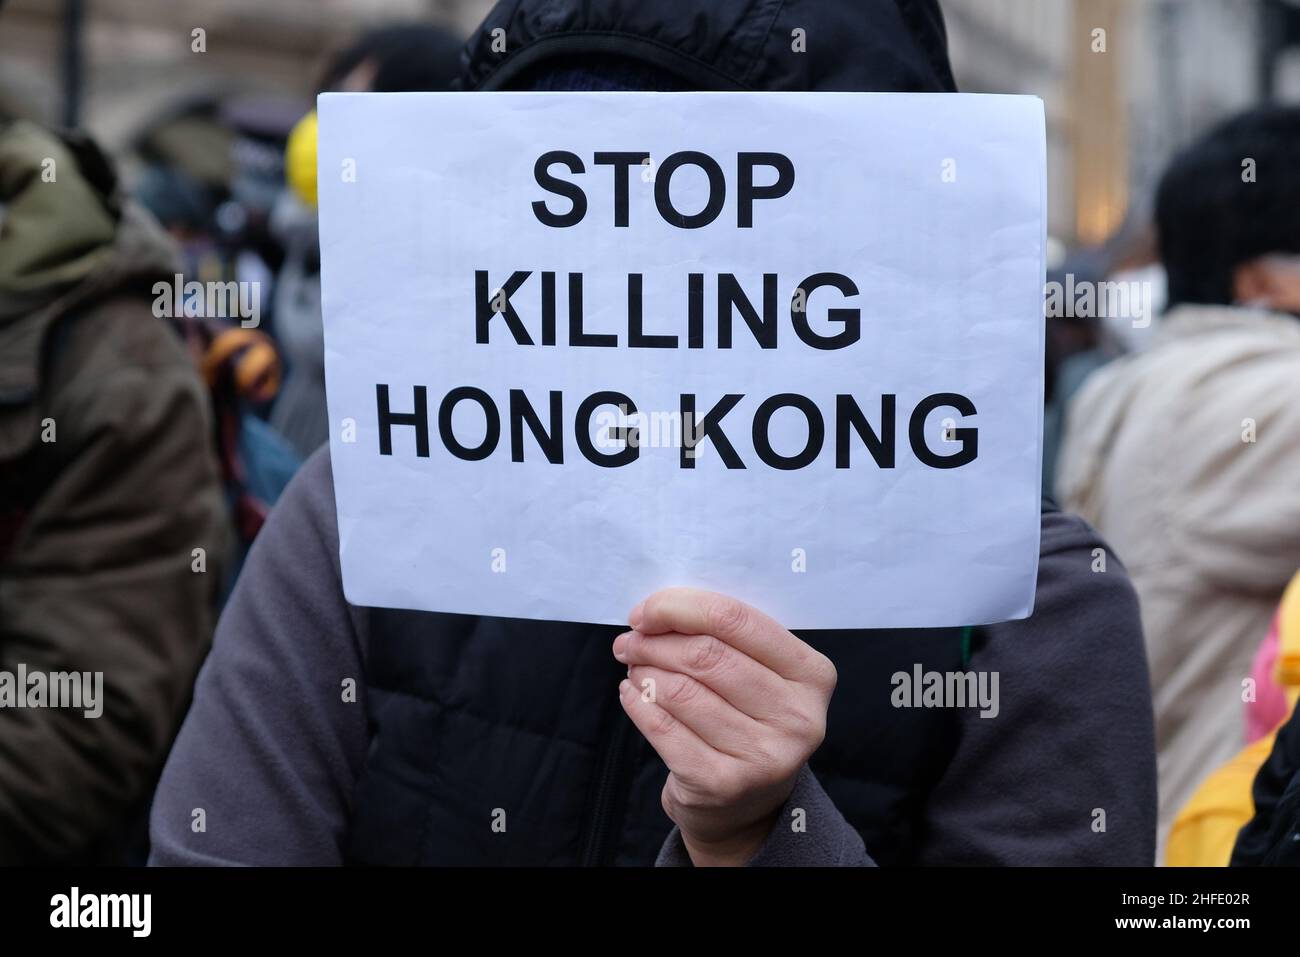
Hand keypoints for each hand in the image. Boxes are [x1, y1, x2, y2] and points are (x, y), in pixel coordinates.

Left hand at [613, 588, 836, 865]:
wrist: (748, 805)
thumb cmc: (747, 717)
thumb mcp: (757, 672)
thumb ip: (722, 636)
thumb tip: (655, 611)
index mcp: (812, 673)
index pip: (736, 619)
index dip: (679, 607)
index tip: (645, 611)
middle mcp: (797, 717)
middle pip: (705, 655)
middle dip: (654, 641)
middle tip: (629, 642)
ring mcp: (763, 756)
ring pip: (680, 691)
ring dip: (644, 671)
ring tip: (635, 667)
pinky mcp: (724, 784)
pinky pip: (663, 729)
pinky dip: (638, 704)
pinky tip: (633, 694)